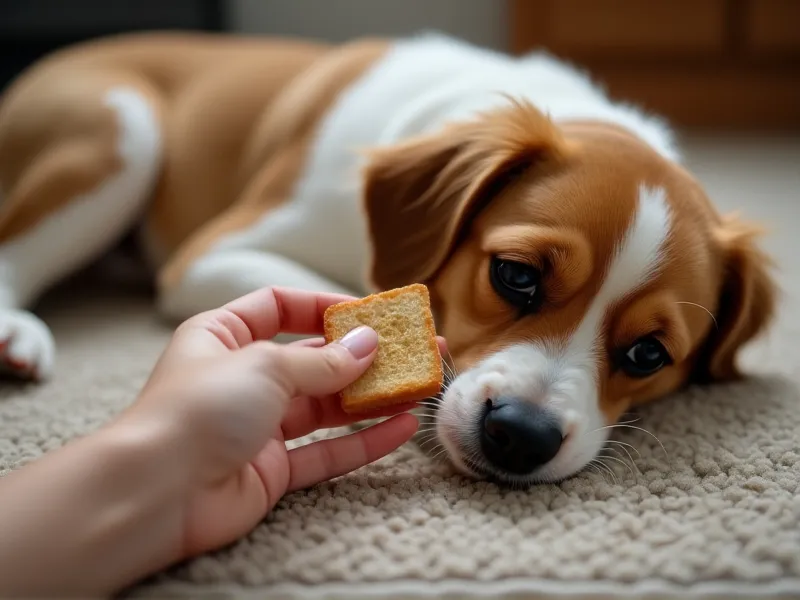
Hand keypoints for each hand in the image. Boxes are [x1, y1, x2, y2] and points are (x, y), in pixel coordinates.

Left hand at [119, 287, 445, 560]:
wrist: (157, 492)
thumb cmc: (198, 409)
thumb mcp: (265, 365)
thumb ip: (322, 360)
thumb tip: (368, 344)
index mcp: (222, 337)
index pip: (278, 307)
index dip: (323, 306)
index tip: (367, 312)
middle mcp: (240, 378)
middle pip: (311, 360)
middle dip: (361, 356)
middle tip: (411, 348)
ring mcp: (257, 426)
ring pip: (325, 408)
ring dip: (371, 398)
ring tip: (419, 385)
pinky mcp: (271, 469)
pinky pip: (326, 451)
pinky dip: (363, 441)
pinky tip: (401, 426)